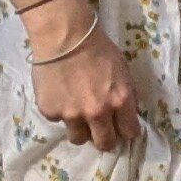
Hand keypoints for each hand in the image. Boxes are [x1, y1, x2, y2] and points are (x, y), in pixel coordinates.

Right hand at [33, 19, 143, 152]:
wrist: (64, 37)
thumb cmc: (97, 49)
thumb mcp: (122, 71)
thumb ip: (125, 96)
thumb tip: (126, 115)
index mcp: (120, 100)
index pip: (129, 133)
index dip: (126, 131)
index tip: (121, 128)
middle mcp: (97, 112)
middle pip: (104, 143)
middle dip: (104, 138)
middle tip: (100, 130)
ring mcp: (71, 114)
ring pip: (78, 138)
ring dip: (80, 129)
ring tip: (77, 113)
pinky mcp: (50, 111)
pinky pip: (58, 120)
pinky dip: (60, 111)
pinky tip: (60, 94)